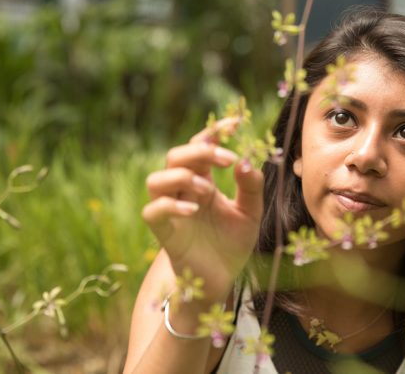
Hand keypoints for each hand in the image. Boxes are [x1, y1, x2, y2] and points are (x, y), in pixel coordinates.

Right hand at [142, 119, 263, 301]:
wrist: (221, 281)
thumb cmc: (231, 244)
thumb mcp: (251, 213)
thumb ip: (251, 187)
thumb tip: (246, 161)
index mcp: (203, 181)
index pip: (200, 146)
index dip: (214, 132)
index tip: (235, 124)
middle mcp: (183, 192)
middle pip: (174, 156)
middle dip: (199, 151)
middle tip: (228, 159)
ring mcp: (171, 212)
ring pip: (155, 180)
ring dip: (181, 177)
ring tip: (207, 189)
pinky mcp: (164, 234)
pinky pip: (153, 212)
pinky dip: (170, 206)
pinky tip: (194, 209)